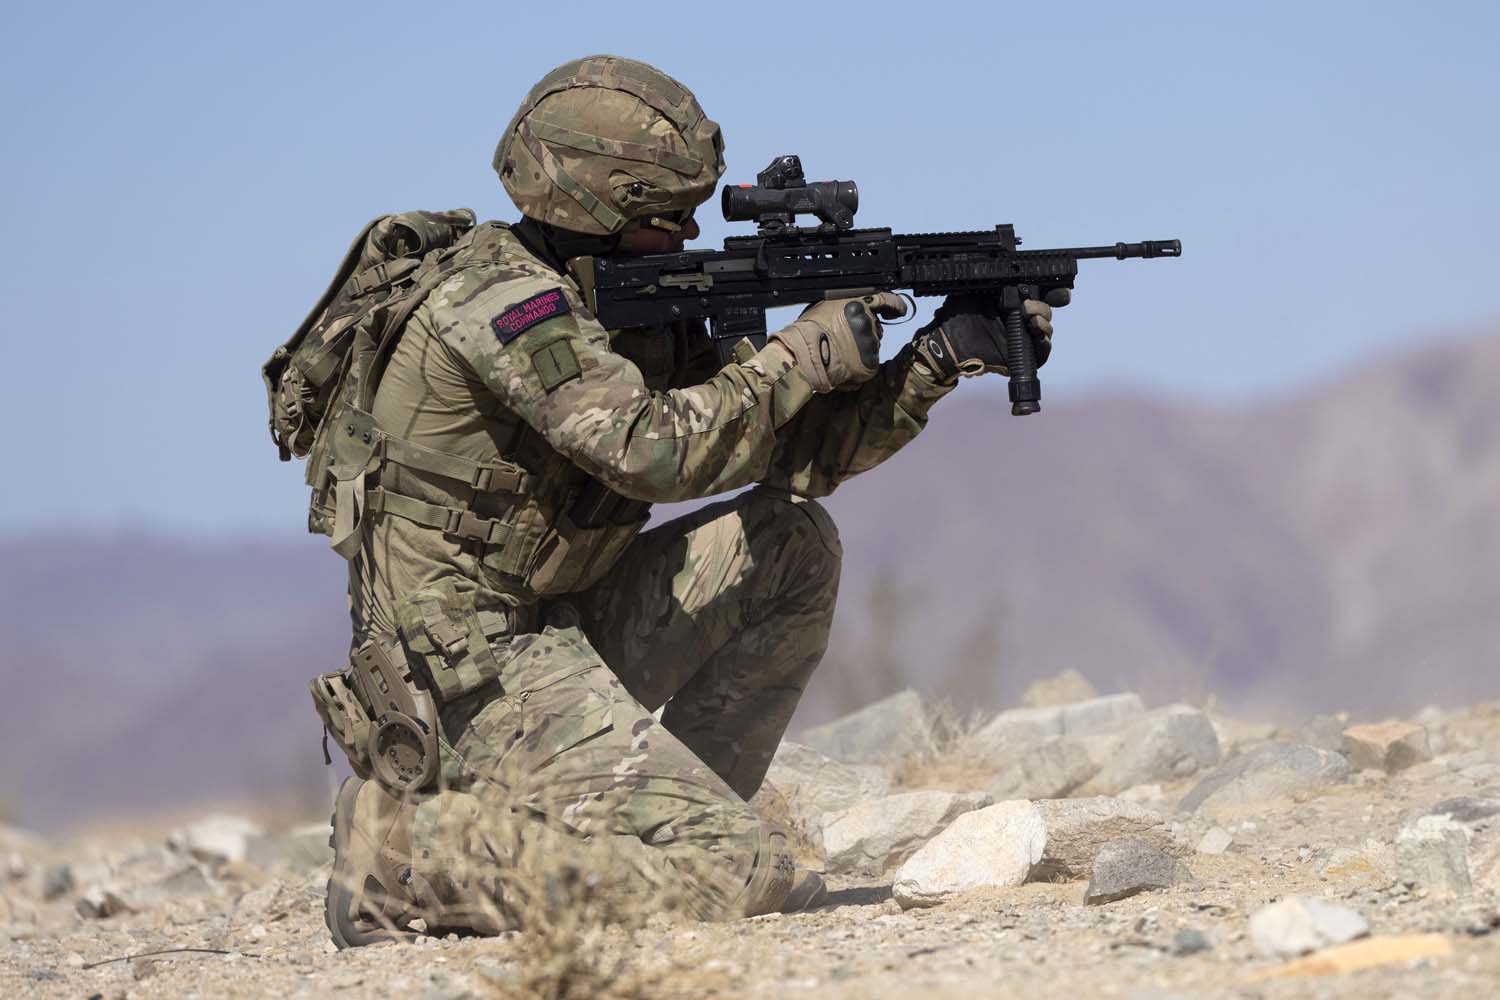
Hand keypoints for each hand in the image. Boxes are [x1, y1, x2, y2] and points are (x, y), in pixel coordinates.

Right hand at [770, 292, 907, 391]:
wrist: (801, 357)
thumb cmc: (806, 332)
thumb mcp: (826, 307)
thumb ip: (846, 308)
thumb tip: (852, 312)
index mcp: (857, 304)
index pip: (886, 301)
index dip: (895, 306)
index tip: (899, 311)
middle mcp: (867, 322)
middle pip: (876, 327)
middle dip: (865, 334)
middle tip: (844, 341)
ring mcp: (870, 343)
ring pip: (872, 347)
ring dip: (860, 350)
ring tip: (838, 354)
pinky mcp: (870, 364)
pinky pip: (869, 365)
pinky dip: (858, 368)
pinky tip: (843, 366)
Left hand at [913, 289, 1068, 382]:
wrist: (946, 343)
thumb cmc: (955, 315)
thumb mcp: (973, 288)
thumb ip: (991, 276)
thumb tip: (1007, 263)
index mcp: (1011, 299)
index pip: (1040, 292)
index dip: (1052, 289)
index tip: (1055, 288)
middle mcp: (1018, 317)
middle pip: (1046, 309)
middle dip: (1042, 306)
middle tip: (1027, 308)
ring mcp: (1019, 337)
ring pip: (1046, 329)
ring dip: (1044, 323)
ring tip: (1031, 321)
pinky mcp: (1018, 356)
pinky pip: (1041, 353)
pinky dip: (1044, 346)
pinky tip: (1040, 338)